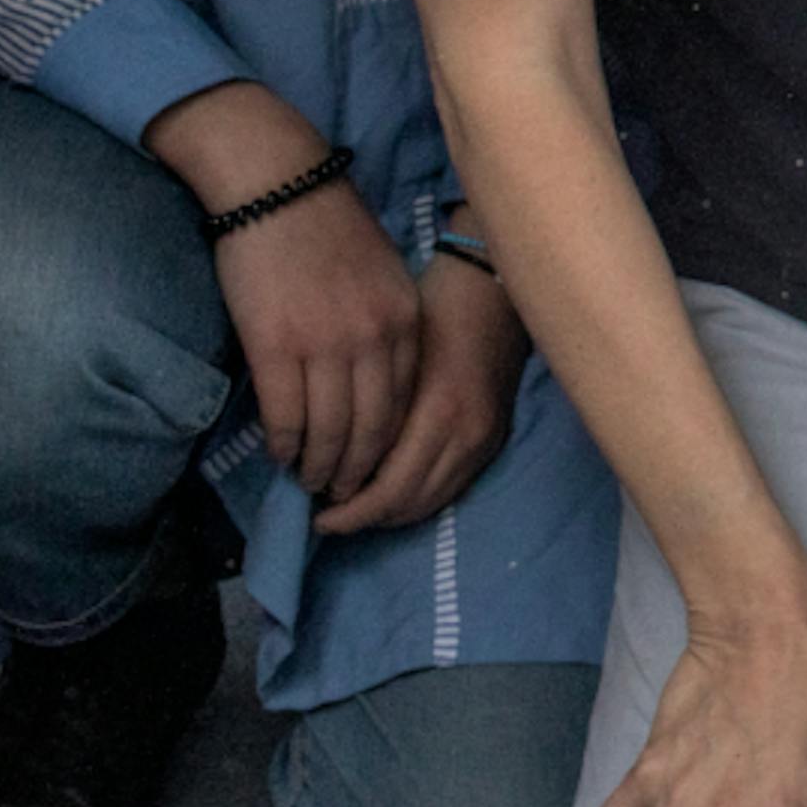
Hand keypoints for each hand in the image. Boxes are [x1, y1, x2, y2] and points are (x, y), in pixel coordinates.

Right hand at [208, 161, 426, 505]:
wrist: (278, 185)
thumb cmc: (328, 226)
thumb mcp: (384, 274)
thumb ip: (387, 325)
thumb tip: (376, 382)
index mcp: (405, 320)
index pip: (406, 404)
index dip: (388, 445)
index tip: (376, 466)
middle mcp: (373, 338)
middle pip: (372, 429)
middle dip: (357, 470)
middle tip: (342, 493)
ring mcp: (325, 345)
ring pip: (328, 432)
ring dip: (318, 466)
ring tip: (309, 482)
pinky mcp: (275, 346)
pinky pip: (284, 416)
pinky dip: (284, 443)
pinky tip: (280, 454)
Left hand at [313, 252, 528, 535]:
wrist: (494, 288)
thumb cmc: (432, 307)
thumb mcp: (389, 351)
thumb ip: (363, 407)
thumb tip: (321, 453)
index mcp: (439, 411)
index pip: (388, 490)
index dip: (348, 510)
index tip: (312, 511)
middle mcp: (466, 435)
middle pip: (407, 505)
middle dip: (363, 518)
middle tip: (324, 516)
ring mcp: (484, 441)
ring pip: (428, 503)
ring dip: (388, 513)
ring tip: (351, 507)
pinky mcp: (492, 440)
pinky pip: (449, 490)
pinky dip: (415, 500)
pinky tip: (388, 491)